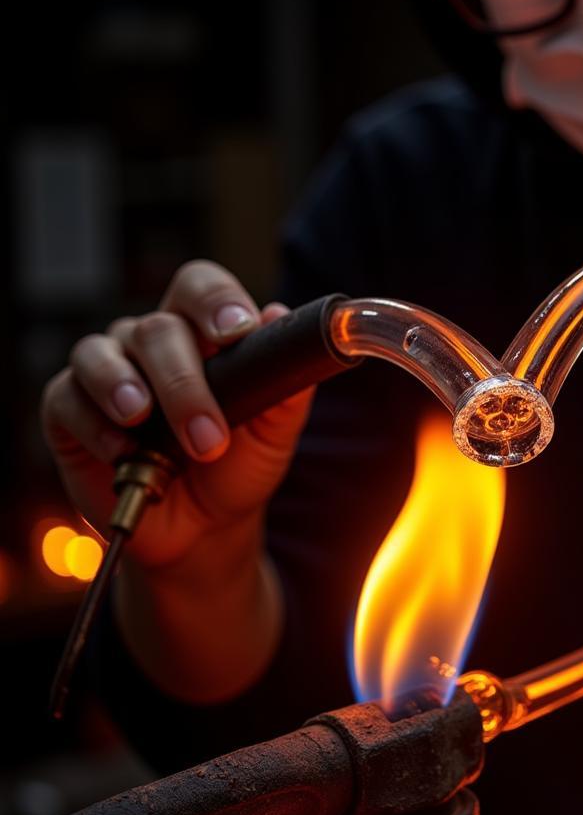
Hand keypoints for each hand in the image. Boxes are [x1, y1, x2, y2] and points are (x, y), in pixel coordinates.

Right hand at [41, 260, 313, 571]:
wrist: (206, 526)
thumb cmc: (240, 464)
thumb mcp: (276, 429)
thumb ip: (283, 379)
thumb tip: (278, 315)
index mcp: (203, 333)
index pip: (199, 288)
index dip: (215, 300)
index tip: (236, 332)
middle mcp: (151, 343)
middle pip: (156, 329)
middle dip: (183, 382)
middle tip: (208, 435)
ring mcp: (107, 372)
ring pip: (100, 353)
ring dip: (123, 385)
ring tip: (141, 418)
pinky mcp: (69, 410)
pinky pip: (66, 398)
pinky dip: (93, 424)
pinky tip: (121, 451)